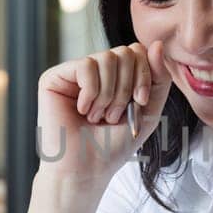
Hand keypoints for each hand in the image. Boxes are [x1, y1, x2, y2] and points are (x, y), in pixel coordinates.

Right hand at [35, 40, 174, 186]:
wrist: (86, 168)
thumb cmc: (114, 144)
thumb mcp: (148, 111)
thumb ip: (158, 78)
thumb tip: (157, 44)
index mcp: (116, 75)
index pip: (138, 51)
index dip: (145, 74)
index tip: (140, 102)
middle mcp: (95, 70)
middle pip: (125, 52)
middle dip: (126, 88)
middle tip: (113, 115)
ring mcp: (74, 72)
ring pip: (106, 58)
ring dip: (109, 94)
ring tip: (98, 116)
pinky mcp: (55, 77)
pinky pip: (86, 66)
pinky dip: (91, 92)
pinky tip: (82, 110)